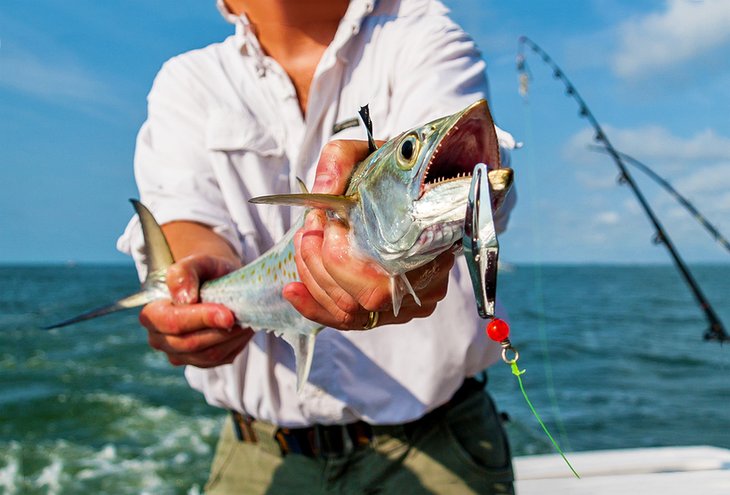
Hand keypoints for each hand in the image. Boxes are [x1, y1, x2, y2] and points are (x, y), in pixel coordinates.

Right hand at [139, 254, 253, 366]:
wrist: (217, 282)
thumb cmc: (204, 271)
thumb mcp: (196, 262)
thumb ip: (184, 273)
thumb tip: (184, 299)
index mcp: (152, 314)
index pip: (172, 322)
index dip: (201, 319)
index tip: (227, 314)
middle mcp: (160, 339)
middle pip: (190, 343)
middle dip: (220, 330)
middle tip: (241, 316)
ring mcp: (180, 354)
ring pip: (208, 355)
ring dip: (232, 338)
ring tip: (245, 319)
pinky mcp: (201, 362)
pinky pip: (221, 358)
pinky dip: (236, 344)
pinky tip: (242, 327)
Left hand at [283, 140, 454, 329]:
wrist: (421, 184)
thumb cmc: (397, 171)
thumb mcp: (367, 151)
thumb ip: (340, 162)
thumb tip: (321, 194)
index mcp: (430, 246)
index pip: (380, 281)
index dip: (338, 257)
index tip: (326, 218)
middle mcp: (427, 283)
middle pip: (361, 299)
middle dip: (318, 263)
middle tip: (309, 227)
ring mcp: (411, 302)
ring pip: (350, 312)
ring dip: (313, 277)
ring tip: (301, 242)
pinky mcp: (392, 310)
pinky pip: (349, 320)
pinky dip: (314, 306)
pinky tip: (292, 290)